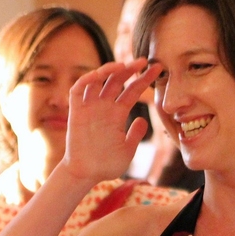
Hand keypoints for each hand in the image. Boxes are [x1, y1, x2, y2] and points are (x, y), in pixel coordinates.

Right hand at [63, 59, 161, 183]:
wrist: (85, 174)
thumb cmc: (105, 165)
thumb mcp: (127, 150)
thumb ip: (136, 135)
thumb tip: (144, 120)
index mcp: (118, 114)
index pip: (133, 90)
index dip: (145, 79)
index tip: (158, 68)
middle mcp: (104, 107)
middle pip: (117, 80)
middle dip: (130, 68)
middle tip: (143, 60)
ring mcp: (90, 107)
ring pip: (99, 80)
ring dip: (109, 69)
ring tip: (123, 65)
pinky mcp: (76, 111)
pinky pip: (79, 89)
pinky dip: (87, 79)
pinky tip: (99, 74)